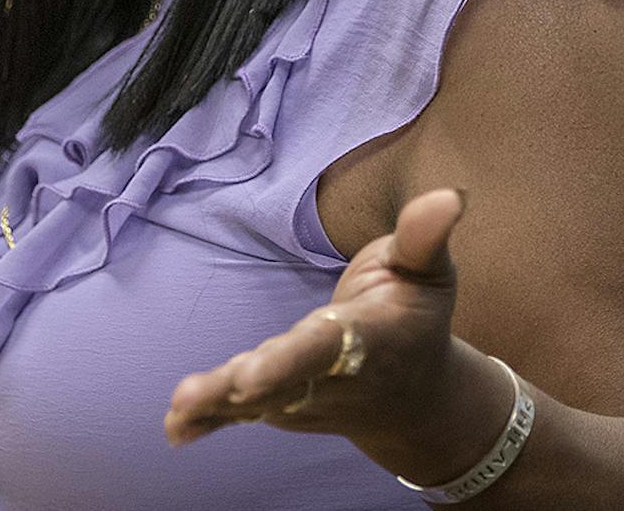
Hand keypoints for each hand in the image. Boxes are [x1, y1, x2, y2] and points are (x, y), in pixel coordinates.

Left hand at [163, 190, 514, 485]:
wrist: (415, 398)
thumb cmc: (415, 320)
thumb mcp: (428, 272)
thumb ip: (425, 237)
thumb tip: (448, 194)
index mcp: (368, 339)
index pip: (326, 347)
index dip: (292, 358)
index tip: (255, 371)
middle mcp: (333, 378)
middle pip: (290, 380)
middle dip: (261, 383)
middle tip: (230, 387)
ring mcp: (305, 400)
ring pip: (261, 401)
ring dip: (220, 403)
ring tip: (181, 409)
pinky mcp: (282, 406)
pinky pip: (242, 415)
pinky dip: (209, 420)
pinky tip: (175, 428)